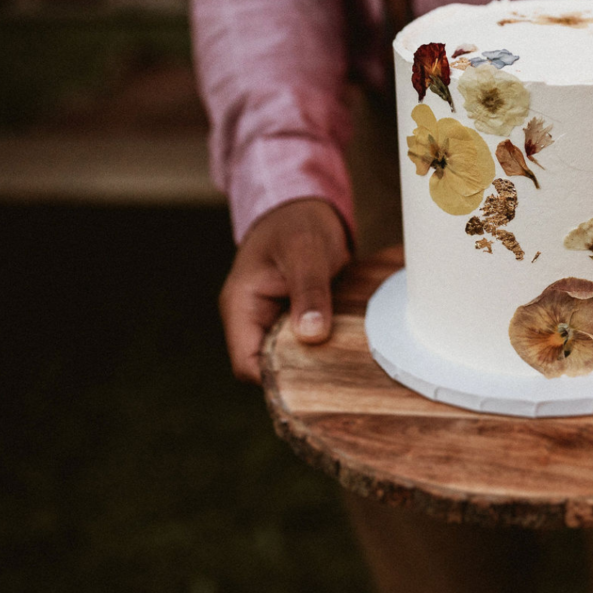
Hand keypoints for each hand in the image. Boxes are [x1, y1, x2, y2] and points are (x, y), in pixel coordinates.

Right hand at [219, 198, 350, 382]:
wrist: (306, 208)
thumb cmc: (297, 222)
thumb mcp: (305, 250)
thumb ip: (309, 290)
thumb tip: (311, 334)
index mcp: (242, 307)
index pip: (246, 364)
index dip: (275, 380)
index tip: (312, 383)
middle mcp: (254, 321)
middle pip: (270, 368)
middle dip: (301, 376)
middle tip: (339, 379)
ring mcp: (275, 322)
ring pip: (292, 360)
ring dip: (317, 362)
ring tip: (348, 367)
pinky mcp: (297, 320)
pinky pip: (308, 345)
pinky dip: (326, 349)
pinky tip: (350, 351)